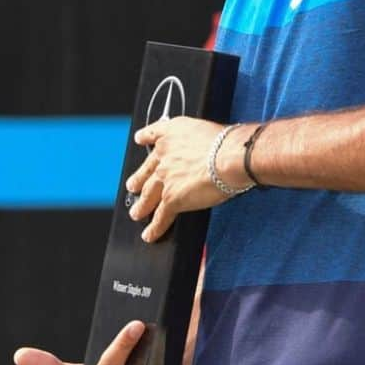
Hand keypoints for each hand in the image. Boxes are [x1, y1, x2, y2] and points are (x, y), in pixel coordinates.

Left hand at [128, 117, 246, 240]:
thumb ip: (202, 139)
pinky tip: (150, 233)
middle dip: (139, 179)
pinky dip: (154, 227)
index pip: (154, 133)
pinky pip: (160, 216)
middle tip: (133, 185)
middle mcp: (165, 153)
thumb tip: (212, 149)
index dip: (145, 137)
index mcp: (175, 132)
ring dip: (142, 206)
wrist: (231, 157)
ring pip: (148, 194)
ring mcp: (165, 177)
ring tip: (137, 212)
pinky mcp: (171, 198)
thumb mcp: (211, 131)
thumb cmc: (229, 143)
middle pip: (147, 170)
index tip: (141, 139)